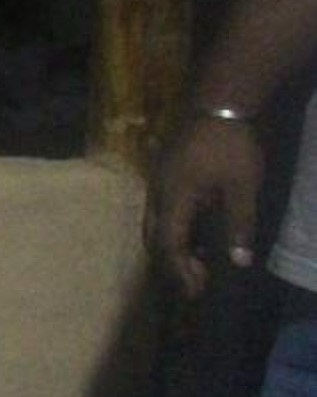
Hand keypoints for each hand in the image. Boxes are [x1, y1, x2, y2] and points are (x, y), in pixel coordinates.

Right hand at [151, 118, 263, 296]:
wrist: (216, 104)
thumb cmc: (230, 146)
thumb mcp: (242, 186)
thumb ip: (239, 224)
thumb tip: (239, 262)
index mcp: (174, 198)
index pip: (168, 243)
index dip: (180, 270)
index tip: (196, 292)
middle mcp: (158, 193)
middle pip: (153, 237)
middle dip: (172, 264)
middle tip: (196, 282)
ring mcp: (158, 182)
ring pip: (155, 224)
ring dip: (173, 247)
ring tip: (198, 263)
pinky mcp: (165, 174)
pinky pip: (161, 211)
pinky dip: (175, 231)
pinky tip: (197, 234)